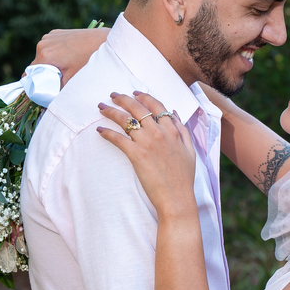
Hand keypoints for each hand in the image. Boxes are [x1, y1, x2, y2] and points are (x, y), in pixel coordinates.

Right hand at [31, 27, 109, 85]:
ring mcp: (49, 36)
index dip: (33, 83)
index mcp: (44, 55)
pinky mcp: (56, 33)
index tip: (39, 91)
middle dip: (43, 74)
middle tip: (56, 82)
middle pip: (36, 64)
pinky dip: (55, 54)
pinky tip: (67, 58)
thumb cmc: (88, 61)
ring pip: (43, 56)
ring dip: (49, 63)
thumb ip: (56, 90)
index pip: (30, 73)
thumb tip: (48, 100)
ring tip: (64, 69)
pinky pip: (50, 47)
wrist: (103, 41)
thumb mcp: (71, 80)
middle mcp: (43, 43)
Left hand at [97, 93, 196, 213]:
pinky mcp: (136, 155)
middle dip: (122, 98)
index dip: (143, 96)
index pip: (156, 105)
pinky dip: (107, 133)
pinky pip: (118, 139)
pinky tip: (100, 131)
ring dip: (111, 111)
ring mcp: (147, 143)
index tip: (134, 93)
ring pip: (125, 120)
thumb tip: (174, 113)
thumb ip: (182, 130)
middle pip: (137, 108)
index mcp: (173, 130)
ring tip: (101, 107)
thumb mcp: (190, 150)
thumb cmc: (184, 177)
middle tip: (112, 95)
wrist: (177, 197)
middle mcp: (159, 132)